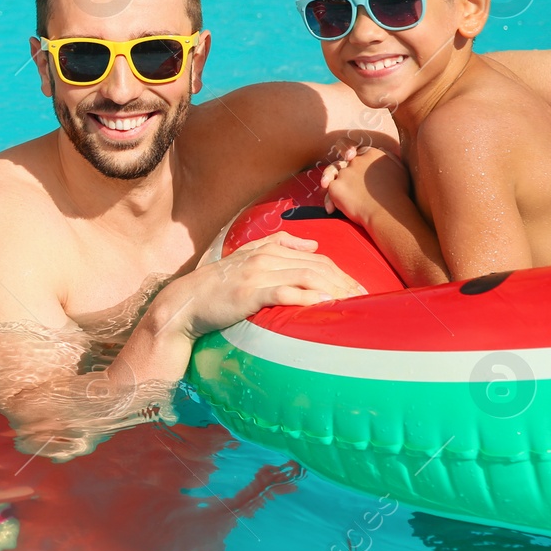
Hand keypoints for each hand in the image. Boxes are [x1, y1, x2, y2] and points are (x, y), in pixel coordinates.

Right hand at [151, 231, 365, 338]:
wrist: (186, 302)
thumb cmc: (217, 286)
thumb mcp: (247, 258)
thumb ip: (279, 246)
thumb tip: (313, 245)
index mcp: (267, 250)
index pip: (315, 258)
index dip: (340, 272)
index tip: (358, 288)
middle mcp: (264, 258)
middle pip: (316, 267)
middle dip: (344, 282)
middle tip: (365, 298)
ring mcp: (257, 275)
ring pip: (306, 278)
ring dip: (333, 291)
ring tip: (353, 303)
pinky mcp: (249, 293)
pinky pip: (285, 293)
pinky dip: (308, 298)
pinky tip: (325, 305)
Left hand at [321, 146, 408, 223]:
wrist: (387, 212)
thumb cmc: (398, 194)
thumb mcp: (400, 169)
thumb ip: (388, 158)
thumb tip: (381, 151)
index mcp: (372, 153)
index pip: (358, 151)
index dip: (353, 155)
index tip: (351, 160)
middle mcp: (356, 160)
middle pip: (344, 162)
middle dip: (341, 170)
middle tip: (336, 180)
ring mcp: (344, 172)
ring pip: (332, 174)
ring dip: (331, 182)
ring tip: (330, 190)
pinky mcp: (335, 186)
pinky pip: (328, 191)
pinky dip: (330, 200)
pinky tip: (331, 210)